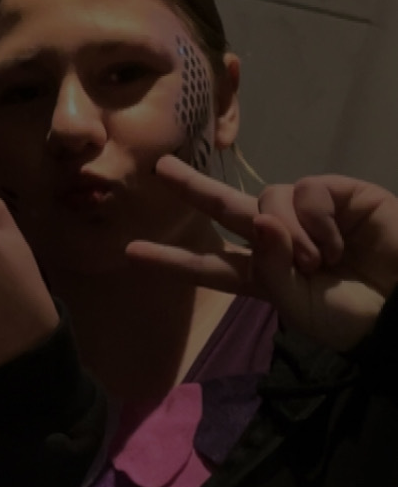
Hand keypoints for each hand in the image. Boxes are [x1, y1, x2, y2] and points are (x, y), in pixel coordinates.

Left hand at [127, 157, 397, 350]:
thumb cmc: (354, 318)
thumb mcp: (300, 307)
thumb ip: (272, 269)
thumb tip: (261, 218)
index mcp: (266, 276)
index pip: (212, 265)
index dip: (174, 260)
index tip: (132, 253)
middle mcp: (281, 240)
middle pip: (228, 209)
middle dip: (194, 187)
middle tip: (160, 168)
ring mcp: (310, 215)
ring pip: (268, 199)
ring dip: (286, 232)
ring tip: (317, 262)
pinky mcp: (340, 193)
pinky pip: (307, 191)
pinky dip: (317, 219)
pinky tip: (338, 243)